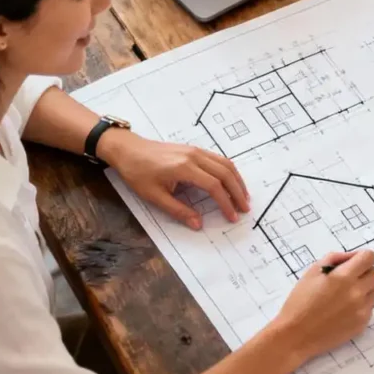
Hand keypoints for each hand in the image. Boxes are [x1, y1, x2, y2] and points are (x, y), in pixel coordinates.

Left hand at [98, 131, 249, 229]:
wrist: (128, 150)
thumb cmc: (138, 173)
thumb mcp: (154, 196)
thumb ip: (178, 210)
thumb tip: (198, 224)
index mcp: (184, 168)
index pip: (214, 186)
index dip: (225, 203)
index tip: (232, 216)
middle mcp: (194, 156)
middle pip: (225, 173)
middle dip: (237, 192)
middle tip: (244, 209)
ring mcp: (196, 150)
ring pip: (225, 163)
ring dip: (237, 180)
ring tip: (243, 197)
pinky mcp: (194, 149)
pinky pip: (219, 159)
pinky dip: (229, 171)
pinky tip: (231, 182)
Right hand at [274, 251, 373, 361]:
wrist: (295, 336)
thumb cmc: (300, 301)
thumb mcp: (313, 271)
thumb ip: (335, 258)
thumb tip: (353, 257)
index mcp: (344, 276)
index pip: (370, 257)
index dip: (362, 258)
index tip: (353, 264)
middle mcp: (357, 292)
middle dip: (364, 273)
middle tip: (347, 280)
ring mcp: (362, 310)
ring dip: (364, 289)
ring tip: (344, 296)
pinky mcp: (362, 324)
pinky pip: (370, 308)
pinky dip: (361, 306)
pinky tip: (343, 311)